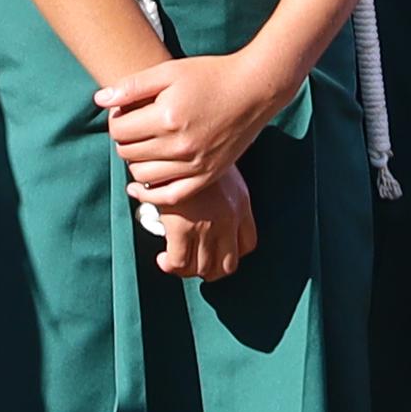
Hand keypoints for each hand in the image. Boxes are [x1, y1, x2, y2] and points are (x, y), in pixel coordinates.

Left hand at [97, 45, 278, 192]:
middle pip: (128, 153)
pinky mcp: (207, 176)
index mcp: (166, 117)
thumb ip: (132, 86)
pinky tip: (140, 186)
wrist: (255, 89)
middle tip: (134, 127)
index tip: (124, 112)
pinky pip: (169, 197)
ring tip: (143, 147)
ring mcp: (194, 164)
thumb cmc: (211, 75)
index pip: (119, 130)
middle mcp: (179, 145)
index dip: (116, 119)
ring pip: (143, 176)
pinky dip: (150, 194)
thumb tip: (99, 101)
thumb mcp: (169, 71)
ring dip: (135, 162)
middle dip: (124, 140)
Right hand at [146, 160, 254, 280]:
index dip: (230, 255)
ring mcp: (207, 226)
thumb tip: (199, 203)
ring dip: (188, 270)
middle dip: (209, 270)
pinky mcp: (182, 228)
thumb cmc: (192, 149)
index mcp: (240, 204)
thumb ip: (216, 190)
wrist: (176, 141)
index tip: (215, 251)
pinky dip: (171, 266)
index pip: (247, 244)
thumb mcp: (217, 168)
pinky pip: (179, 262)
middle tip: (193, 263)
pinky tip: (163, 259)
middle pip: (227, 265)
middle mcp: (228, 219)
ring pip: (203, 268)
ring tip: (174, 262)